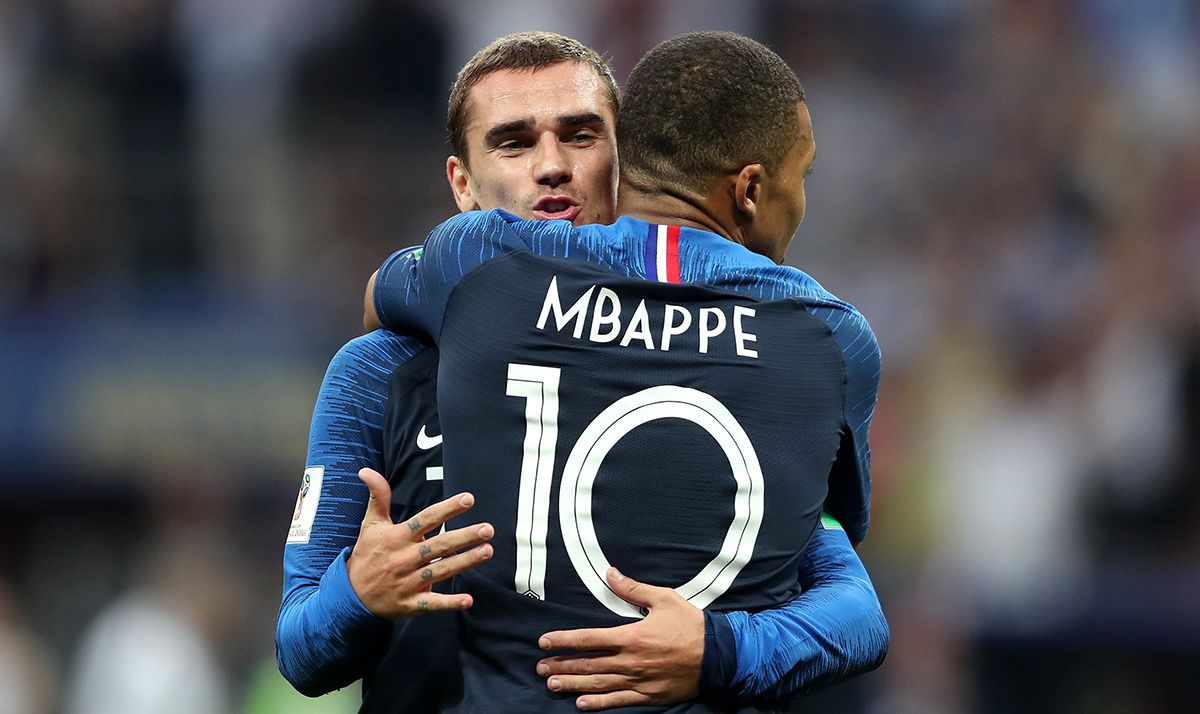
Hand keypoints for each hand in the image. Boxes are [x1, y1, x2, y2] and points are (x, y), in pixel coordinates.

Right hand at [348, 467, 493, 618]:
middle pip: (438, 545)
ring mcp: (408, 582)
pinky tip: (468, 600)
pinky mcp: (410, 603)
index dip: (447, 509)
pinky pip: (432, 603)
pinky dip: (449, 603)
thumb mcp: (370, 525)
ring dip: (464, 562)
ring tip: (487, 551)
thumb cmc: (367, 555)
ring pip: (440, 570)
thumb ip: (378, 497)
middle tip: (487, 529)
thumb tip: (367, 471)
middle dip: (464, 537)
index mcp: (397, 537)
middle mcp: (404, 558)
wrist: (351, 594)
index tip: (468, 499)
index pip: (425, 519)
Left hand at [536, 568, 703, 710]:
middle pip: (588, 664)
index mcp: (632, 636)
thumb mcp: (664, 599)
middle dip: (562, 665)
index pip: (589, 638)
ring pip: (598, 684)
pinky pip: (619, 701)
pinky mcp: (648, 696)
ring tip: (552, 684)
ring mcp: (638, 681)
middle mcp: (631, 661)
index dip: (565, 641)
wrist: (719, 657)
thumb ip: (634, 589)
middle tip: (540, 667)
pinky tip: (580, 704)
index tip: (545, 642)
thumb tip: (610, 574)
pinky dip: (598, 703)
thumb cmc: (692, 625)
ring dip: (573, 684)